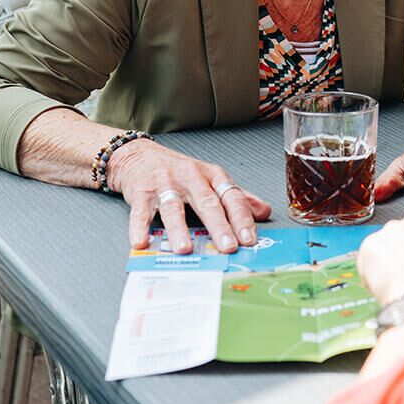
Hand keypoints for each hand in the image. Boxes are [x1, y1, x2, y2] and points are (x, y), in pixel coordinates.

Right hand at [106, 138, 270, 254]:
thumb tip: (264, 212)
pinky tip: (141, 242)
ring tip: (185, 249)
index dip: (242, 218)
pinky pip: (141, 212)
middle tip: (227, 247)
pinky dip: (139, 228)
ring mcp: (165, 184)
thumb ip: (237, 196)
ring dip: (179, 229)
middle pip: (206, 203)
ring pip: (173, 208)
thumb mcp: (211, 178)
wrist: (140, 154)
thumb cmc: (178, 170)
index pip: (231, 197)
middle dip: (218, 226)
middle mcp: (190, 178)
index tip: (249, 239)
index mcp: (211, 176)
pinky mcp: (141, 192)